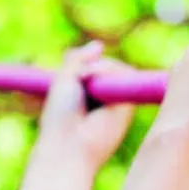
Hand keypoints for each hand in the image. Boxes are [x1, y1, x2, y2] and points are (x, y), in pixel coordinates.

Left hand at [37, 42, 135, 171]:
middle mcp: (105, 100)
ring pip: (116, 68)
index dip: (87, 67)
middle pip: (107, 66)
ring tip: (82, 84)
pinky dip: (106, 71)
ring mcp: (118, 102)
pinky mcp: (129, 104)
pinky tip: (93, 84)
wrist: (67, 143)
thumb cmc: (59, 117)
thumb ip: (77, 60)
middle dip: (90, 67)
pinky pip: (124, 73)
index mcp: (88, 96)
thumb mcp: (63, 81)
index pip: (95, 69)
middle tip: (77, 80)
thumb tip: (99, 45)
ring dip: (96, 69)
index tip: (74, 76)